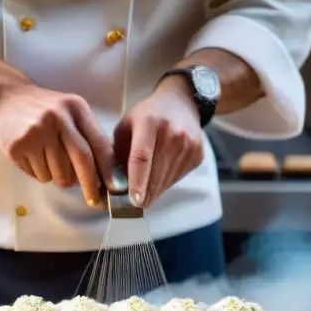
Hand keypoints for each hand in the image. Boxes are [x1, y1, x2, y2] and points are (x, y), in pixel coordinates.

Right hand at [0, 83, 113, 205]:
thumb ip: (87, 136)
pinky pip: (39, 175)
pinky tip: (34, 157)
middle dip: (90, 185)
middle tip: (92, 199)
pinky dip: (41, 174)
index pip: (98, 143)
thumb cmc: (44, 110)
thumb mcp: (69, 112)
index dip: (108, 169)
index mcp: (75, 108)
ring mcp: (36, 132)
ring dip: (59, 177)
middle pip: (81, 160)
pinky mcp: (18, 147)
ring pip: (59, 174)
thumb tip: (104, 174)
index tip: (115, 188)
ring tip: (49, 160)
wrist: (5, 99)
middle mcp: (57, 117)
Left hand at [115, 77, 203, 207]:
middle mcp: (173, 133)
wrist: (182, 104)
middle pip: (156, 174)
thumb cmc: (147, 116)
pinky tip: (159, 174)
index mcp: (150, 122)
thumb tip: (112, 185)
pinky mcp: (197, 155)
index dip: (137, 181)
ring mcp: (189, 145)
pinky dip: (164, 183)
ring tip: (145, 189)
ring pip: (167, 181)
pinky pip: (177, 178)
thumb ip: (118, 152)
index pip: (142, 157)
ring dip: (153, 190)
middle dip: (143, 194)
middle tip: (132, 206)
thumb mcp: (126, 125)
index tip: (133, 201)